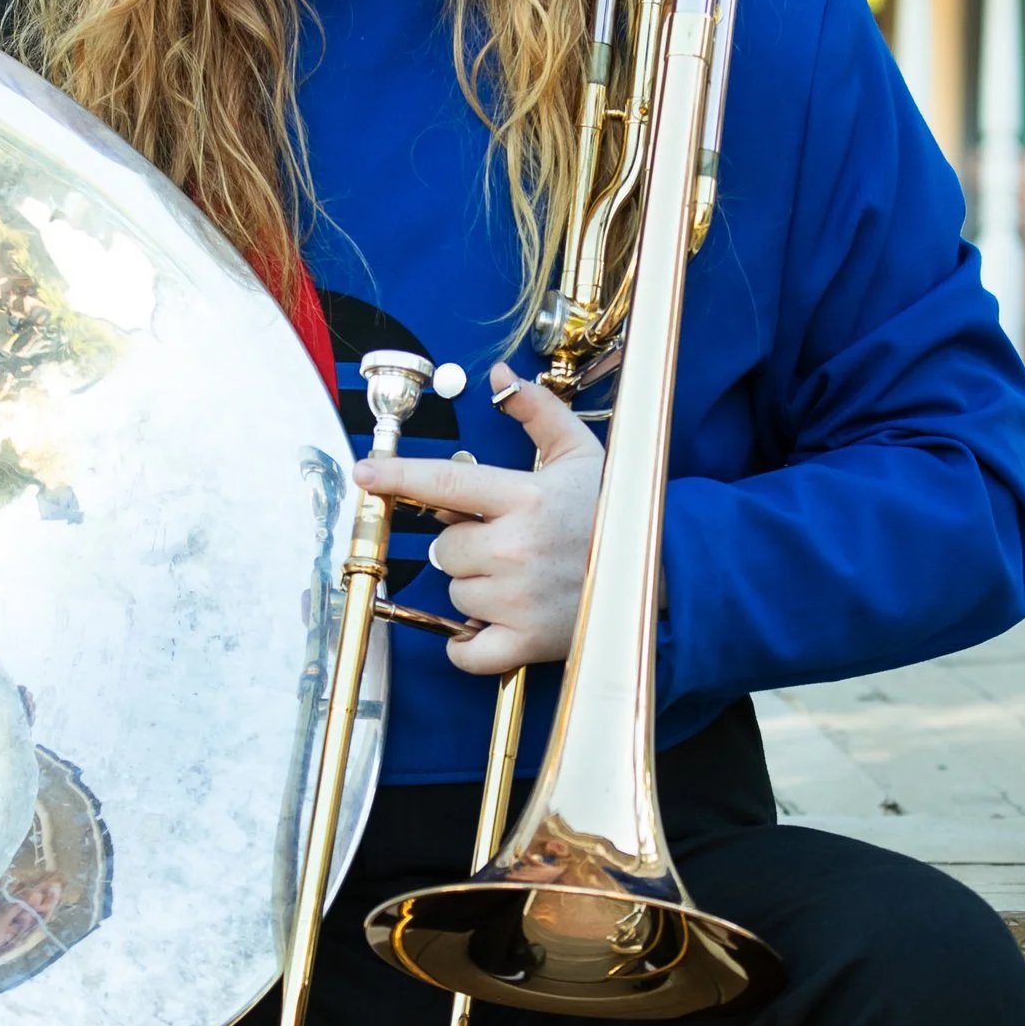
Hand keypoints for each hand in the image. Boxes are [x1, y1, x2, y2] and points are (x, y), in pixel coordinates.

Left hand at [357, 363, 602, 674]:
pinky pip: (467, 651)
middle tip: (504, 543)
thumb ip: (536, 411)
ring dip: (476, 589)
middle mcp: (517, 548)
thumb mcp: (580, 452)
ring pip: (456, 595)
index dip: (396, 476)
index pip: (444, 482)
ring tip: (518, 579)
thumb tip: (499, 374)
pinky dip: (468, 647)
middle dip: (465, 546)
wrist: (660, 577)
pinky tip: (489, 629)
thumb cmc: (612, 513)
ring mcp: (520, 600)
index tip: (364, 473)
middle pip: (445, 550)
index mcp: (525, 498)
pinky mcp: (528, 642)